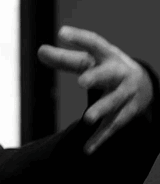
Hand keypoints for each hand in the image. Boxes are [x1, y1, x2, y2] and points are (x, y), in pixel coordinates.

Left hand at [38, 26, 153, 153]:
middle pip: (109, 74)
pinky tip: (86, 149)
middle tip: (81, 81)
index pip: (94, 43)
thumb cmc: (108, 68)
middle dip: (96, 77)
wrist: (144, 85)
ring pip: (114, 103)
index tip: (62, 33)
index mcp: (108, 56)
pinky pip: (113, 126)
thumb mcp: (90, 60)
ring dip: (102, 110)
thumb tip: (39, 51)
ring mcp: (126, 94)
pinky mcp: (127, 113)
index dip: (80, 38)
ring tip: (87, 119)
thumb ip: (65, 59)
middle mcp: (120, 74)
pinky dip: (100, 138)